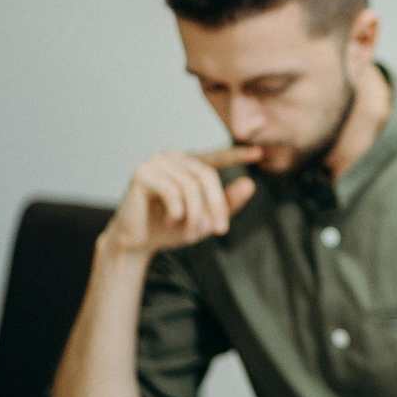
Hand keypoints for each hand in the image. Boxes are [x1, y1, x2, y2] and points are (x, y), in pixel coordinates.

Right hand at [102, 146, 263, 256]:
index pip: (216, 157)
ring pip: (191, 186)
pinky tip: (172, 221)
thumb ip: (226, 204)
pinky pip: (172, 191)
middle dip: (217, 206)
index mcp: (187, 165)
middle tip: (220, 231)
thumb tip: (250, 184)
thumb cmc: (169, 229)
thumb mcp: (204, 219)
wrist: (136, 243)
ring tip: (192, 233)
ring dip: (196, 215)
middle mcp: (172, 158)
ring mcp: (155, 163)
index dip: (237, 155)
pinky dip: (178, 212)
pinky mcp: (142, 174)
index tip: (260, 153)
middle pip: (207, 175)